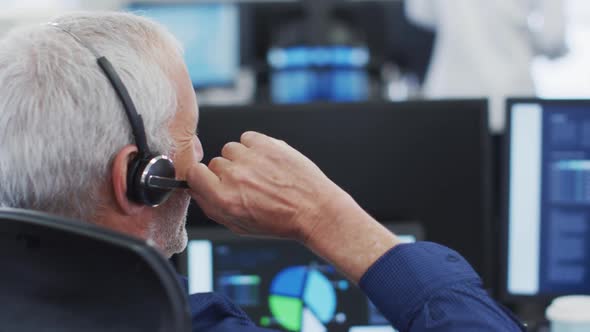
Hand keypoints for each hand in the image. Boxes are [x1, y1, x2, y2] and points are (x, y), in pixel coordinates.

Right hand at [187, 131, 400, 281]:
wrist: (314, 210)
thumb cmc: (281, 221)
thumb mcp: (240, 226)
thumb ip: (213, 208)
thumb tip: (196, 190)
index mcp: (224, 199)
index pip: (193, 174)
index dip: (203, 177)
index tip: (212, 180)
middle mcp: (235, 177)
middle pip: (215, 163)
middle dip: (227, 173)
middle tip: (249, 184)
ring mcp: (252, 158)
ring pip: (231, 149)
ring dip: (242, 158)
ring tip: (261, 173)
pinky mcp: (267, 144)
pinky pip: (247, 137)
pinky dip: (255, 146)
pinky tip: (268, 161)